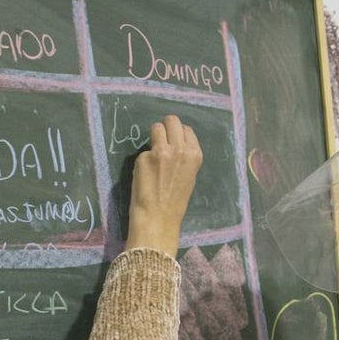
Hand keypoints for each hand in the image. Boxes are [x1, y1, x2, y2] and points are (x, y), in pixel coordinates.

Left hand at [124, 115, 202, 256]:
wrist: (158, 218)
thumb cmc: (175, 202)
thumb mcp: (189, 176)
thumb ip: (184, 157)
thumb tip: (172, 143)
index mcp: (195, 155)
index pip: (186, 129)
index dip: (177, 135)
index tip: (172, 143)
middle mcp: (180, 149)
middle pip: (171, 121)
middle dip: (165, 128)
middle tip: (160, 140)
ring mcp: (161, 151)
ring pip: (156, 127)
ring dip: (153, 137)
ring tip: (153, 154)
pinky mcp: (144, 157)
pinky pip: (143, 150)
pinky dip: (144, 159)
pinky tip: (145, 173)